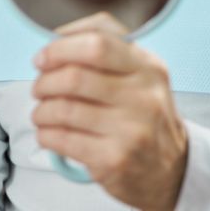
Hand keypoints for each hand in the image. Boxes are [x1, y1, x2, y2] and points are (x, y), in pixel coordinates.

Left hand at [32, 18, 187, 210]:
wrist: (170, 170)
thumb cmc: (143, 114)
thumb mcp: (140, 74)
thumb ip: (106, 49)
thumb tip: (55, 40)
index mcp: (148, 67)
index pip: (98, 43)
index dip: (61, 48)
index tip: (43, 57)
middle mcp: (144, 96)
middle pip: (75, 77)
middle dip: (45, 81)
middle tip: (39, 88)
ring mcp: (131, 130)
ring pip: (64, 109)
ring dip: (42, 111)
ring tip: (41, 113)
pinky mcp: (114, 159)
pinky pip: (63, 140)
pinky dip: (45, 134)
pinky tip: (47, 133)